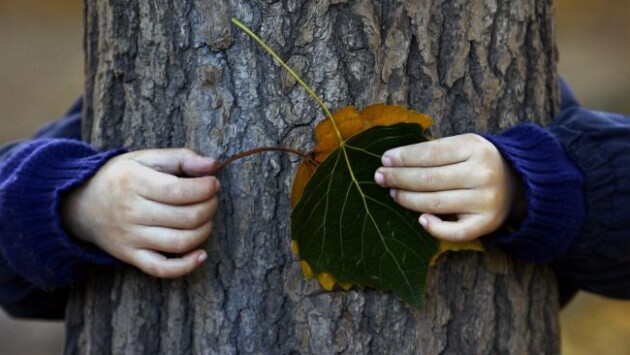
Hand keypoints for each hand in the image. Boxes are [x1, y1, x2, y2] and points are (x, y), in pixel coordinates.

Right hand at [60, 148, 220, 277]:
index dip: (205, 188)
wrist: (81, 205)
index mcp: (134, 181)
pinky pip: (161, 269)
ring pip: (180, 242)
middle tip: (212, 199)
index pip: (179, 190)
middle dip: (209, 207)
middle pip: (185, 217)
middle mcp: (130, 211)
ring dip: (204, 231)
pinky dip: (186, 266)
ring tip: (206, 218)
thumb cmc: (121, 177)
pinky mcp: (130, 256)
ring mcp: (130, 237)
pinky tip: (201, 254)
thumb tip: (214, 164)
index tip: (213, 184)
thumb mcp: (145, 158)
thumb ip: (180, 158)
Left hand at [374, 134, 524, 241]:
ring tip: (392, 193)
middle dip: (399, 178)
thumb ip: (435, 151)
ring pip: (435, 203)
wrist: (519, 181)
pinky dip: (435, 228)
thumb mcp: (464, 145)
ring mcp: (486, 201)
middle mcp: (482, 173)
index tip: (384, 159)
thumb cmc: (479, 161)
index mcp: (475, 147)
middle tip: (379, 177)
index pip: (430, 153)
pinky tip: (420, 219)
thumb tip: (393, 160)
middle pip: (429, 179)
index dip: (404, 157)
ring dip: (408, 199)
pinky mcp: (487, 223)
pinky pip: (455, 232)